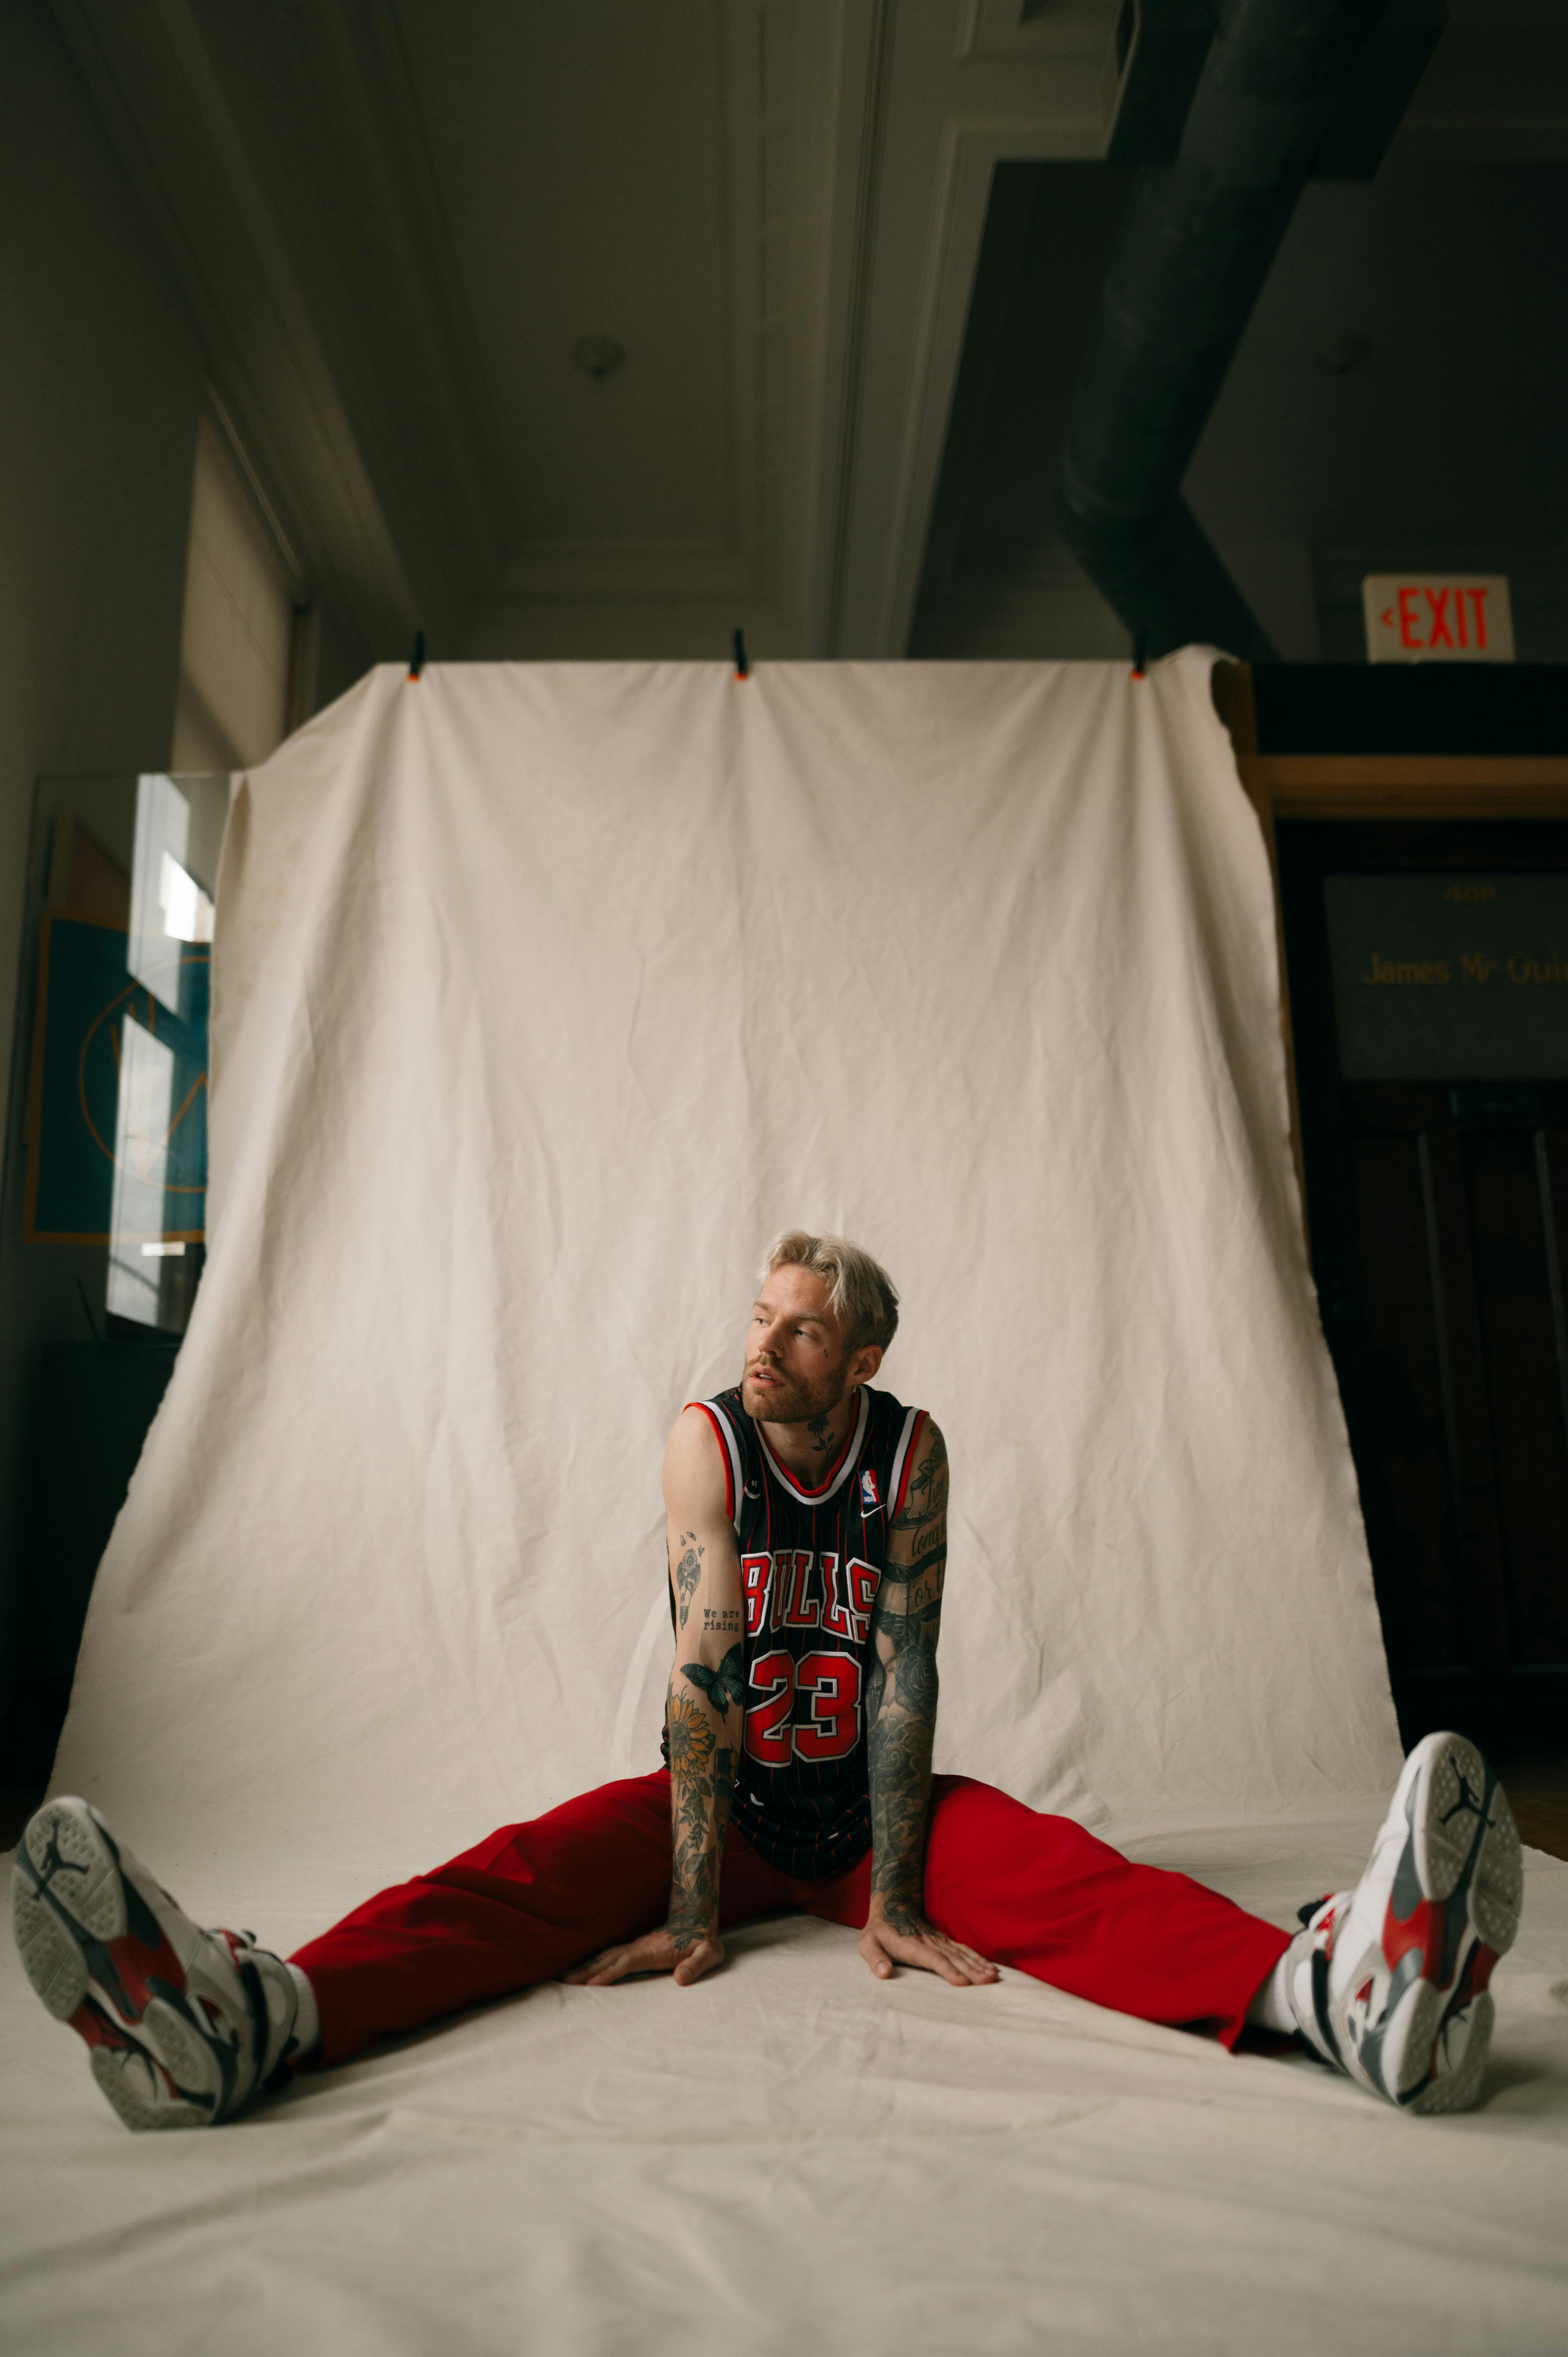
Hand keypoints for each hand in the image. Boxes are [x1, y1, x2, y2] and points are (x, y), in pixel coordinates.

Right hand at [562, 1924, 724, 1988]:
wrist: (697, 1921)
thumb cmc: (704, 1942)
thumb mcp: (709, 1954)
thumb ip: (696, 1966)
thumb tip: (680, 1979)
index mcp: (653, 1951)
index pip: (627, 1963)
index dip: (610, 1973)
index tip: (591, 1984)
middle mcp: (639, 1948)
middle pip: (608, 1959)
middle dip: (587, 1970)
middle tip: (564, 1981)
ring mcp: (635, 1947)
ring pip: (606, 1956)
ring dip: (586, 1965)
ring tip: (566, 1976)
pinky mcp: (635, 1949)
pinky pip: (611, 1956)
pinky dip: (595, 1962)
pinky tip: (585, 1968)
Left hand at [859, 1900, 997, 1987]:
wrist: (892, 1906)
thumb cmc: (879, 1931)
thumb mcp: (868, 1943)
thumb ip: (875, 1958)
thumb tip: (883, 1973)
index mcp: (913, 1947)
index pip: (933, 1959)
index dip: (948, 1970)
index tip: (962, 1982)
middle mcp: (930, 1944)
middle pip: (954, 1958)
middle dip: (972, 1970)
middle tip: (989, 1982)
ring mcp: (940, 1941)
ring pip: (962, 1954)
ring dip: (979, 1965)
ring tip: (994, 1977)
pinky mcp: (945, 1942)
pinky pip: (964, 1950)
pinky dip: (978, 1959)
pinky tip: (990, 1967)